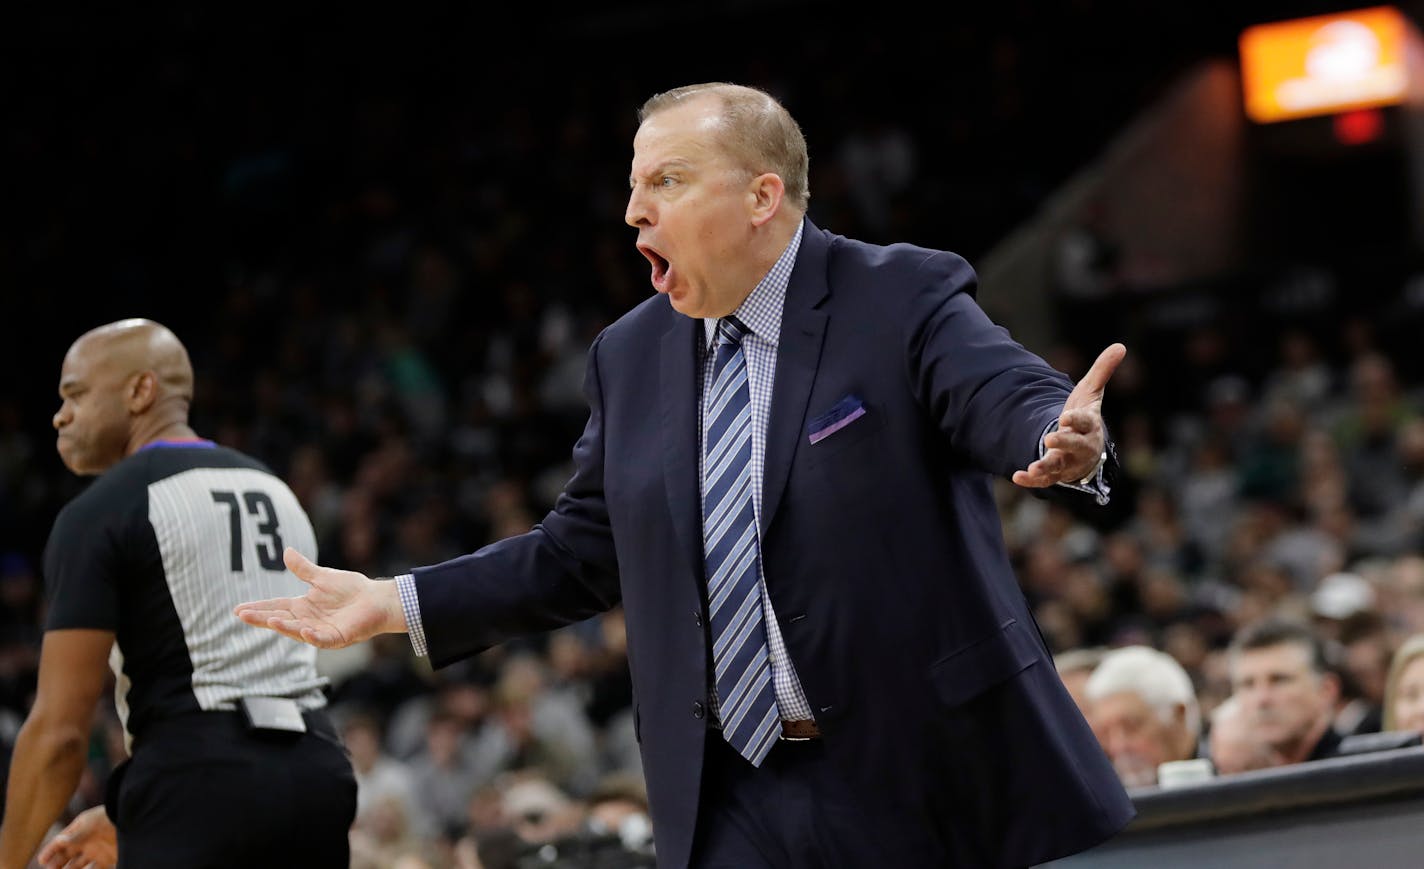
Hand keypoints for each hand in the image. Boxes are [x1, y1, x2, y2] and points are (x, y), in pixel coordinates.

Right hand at [38, 806, 116, 868]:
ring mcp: (97, 850)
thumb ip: (76, 834)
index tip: (42, 861)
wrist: (138, 818)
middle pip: (66, 855)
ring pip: (77, 865)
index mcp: (80, 828)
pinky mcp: (108, 859)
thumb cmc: (113, 817)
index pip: (61, 841)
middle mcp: (86, 841)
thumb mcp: (93, 824)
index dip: (51, 850)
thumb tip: (59, 840)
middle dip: (56, 864)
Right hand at [233, 547, 404, 648]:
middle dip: (262, 618)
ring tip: (271, 620)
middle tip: (243, 615)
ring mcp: (321, 631)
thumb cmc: (352, 589)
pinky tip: (303, 629)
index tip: (238, 609)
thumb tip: (286, 552)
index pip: (276, 607)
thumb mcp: (322, 577)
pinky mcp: (337, 638)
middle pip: (281, 620)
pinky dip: (312, 636)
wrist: (377, 599)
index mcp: (303, 607)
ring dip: (285, 627)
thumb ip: (303, 569)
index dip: (258, 608)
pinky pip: (322, 639)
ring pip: (298, 631)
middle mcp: (308, 621)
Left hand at [1012, 343, 1125, 488]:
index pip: (1085, 422)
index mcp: (1089, 426)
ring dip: (1046, 467)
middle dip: (1064, 442)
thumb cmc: (1085, 418)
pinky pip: (1044, 480)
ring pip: (1059, 466)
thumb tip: (1121, 345)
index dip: (1077, 420)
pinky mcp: (1055, 474)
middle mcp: (1080, 446)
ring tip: (1034, 468)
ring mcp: (1068, 461)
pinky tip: (1017, 476)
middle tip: (1049, 438)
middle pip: (1074, 445)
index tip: (1066, 417)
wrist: (1083, 450)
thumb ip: (1102, 371)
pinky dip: (1031, 480)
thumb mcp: (1091, 393)